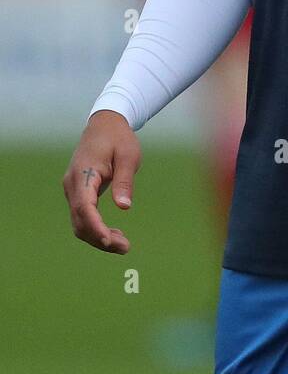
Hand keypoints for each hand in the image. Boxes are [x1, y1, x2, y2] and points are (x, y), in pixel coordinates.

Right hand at [61, 110, 140, 252]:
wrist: (105, 125)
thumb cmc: (119, 138)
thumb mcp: (129, 156)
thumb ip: (124, 181)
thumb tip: (124, 207)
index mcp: (84, 173)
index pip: (84, 206)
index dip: (95, 227)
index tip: (109, 241)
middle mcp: (73, 184)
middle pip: (80, 220)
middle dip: (100, 238)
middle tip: (126, 248)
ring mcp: (72, 189)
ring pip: (79, 222)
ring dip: (98, 237)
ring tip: (123, 246)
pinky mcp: (77, 193)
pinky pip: (82, 217)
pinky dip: (96, 229)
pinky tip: (114, 235)